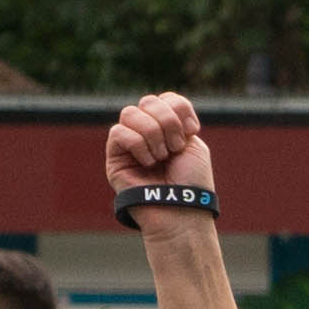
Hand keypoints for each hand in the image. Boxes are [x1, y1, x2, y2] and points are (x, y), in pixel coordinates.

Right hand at [106, 91, 218, 208]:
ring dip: (152, 134)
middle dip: (167, 122)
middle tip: (175, 148)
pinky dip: (137, 145)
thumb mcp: (194, 144)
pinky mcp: (114, 158)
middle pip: (148, 102)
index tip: (191, 132)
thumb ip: (177, 120)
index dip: (179, 109)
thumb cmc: (191, 182)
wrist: (181, 210)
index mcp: (168, 128)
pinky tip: (147, 163)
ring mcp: (129, 145)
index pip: (166, 99)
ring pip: (130, 113)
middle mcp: (148, 133)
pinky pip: (118, 132)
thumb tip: (156, 106)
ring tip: (161, 157)